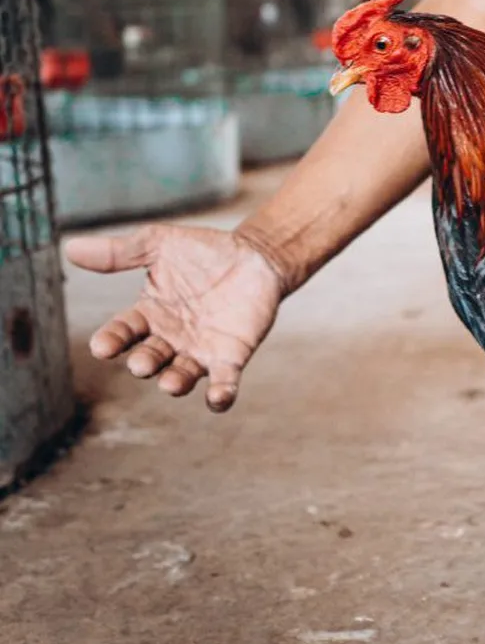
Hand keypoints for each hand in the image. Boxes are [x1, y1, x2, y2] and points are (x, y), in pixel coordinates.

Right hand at [65, 225, 285, 411]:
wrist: (255, 256)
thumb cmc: (204, 251)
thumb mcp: (157, 244)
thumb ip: (119, 252)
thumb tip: (70, 249)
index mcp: (149, 314)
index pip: (123, 331)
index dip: (112, 340)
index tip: (101, 348)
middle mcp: (171, 338)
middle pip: (151, 357)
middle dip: (145, 363)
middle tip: (141, 364)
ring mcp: (200, 350)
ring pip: (182, 375)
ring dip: (175, 382)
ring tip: (170, 384)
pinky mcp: (232, 356)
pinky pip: (224, 381)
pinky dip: (220, 395)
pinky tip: (217, 399)